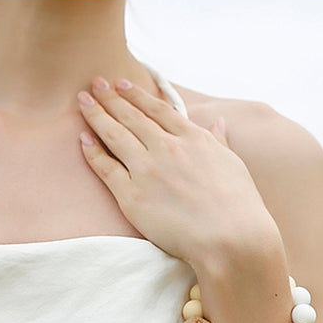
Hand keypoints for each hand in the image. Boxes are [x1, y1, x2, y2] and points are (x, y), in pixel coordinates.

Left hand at [77, 77, 280, 267]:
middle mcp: (167, 148)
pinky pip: (106, 168)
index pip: (158, 110)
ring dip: (96, 114)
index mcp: (192, 138)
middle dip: (110, 97)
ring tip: (82, 101)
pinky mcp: (132, 196)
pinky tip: (83, 139)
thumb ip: (219, 143)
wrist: (231, 239)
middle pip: (131, 117)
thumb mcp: (234, 166)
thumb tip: (218, 123)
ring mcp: (147, 170)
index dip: (136, 95)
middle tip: (94, 83)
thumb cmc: (239, 207)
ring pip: (114, 135)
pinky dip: (92, 151)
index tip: (122, 84)